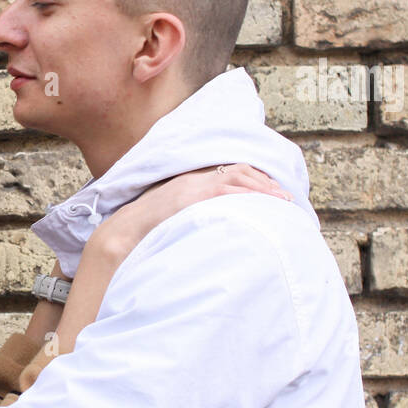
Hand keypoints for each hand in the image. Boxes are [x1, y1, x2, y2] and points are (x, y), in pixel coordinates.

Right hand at [88, 163, 290, 259]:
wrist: (122, 236)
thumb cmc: (146, 235)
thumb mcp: (174, 221)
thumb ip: (194, 218)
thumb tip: (214, 229)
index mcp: (189, 184)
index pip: (229, 172)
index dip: (255, 180)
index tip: (273, 193)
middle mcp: (192, 180)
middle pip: (238, 171)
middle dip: (265, 183)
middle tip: (286, 197)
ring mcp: (191, 187)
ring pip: (236, 178)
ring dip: (262, 188)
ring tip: (281, 201)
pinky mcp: (190, 197)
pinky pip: (223, 190)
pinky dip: (246, 194)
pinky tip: (261, 204)